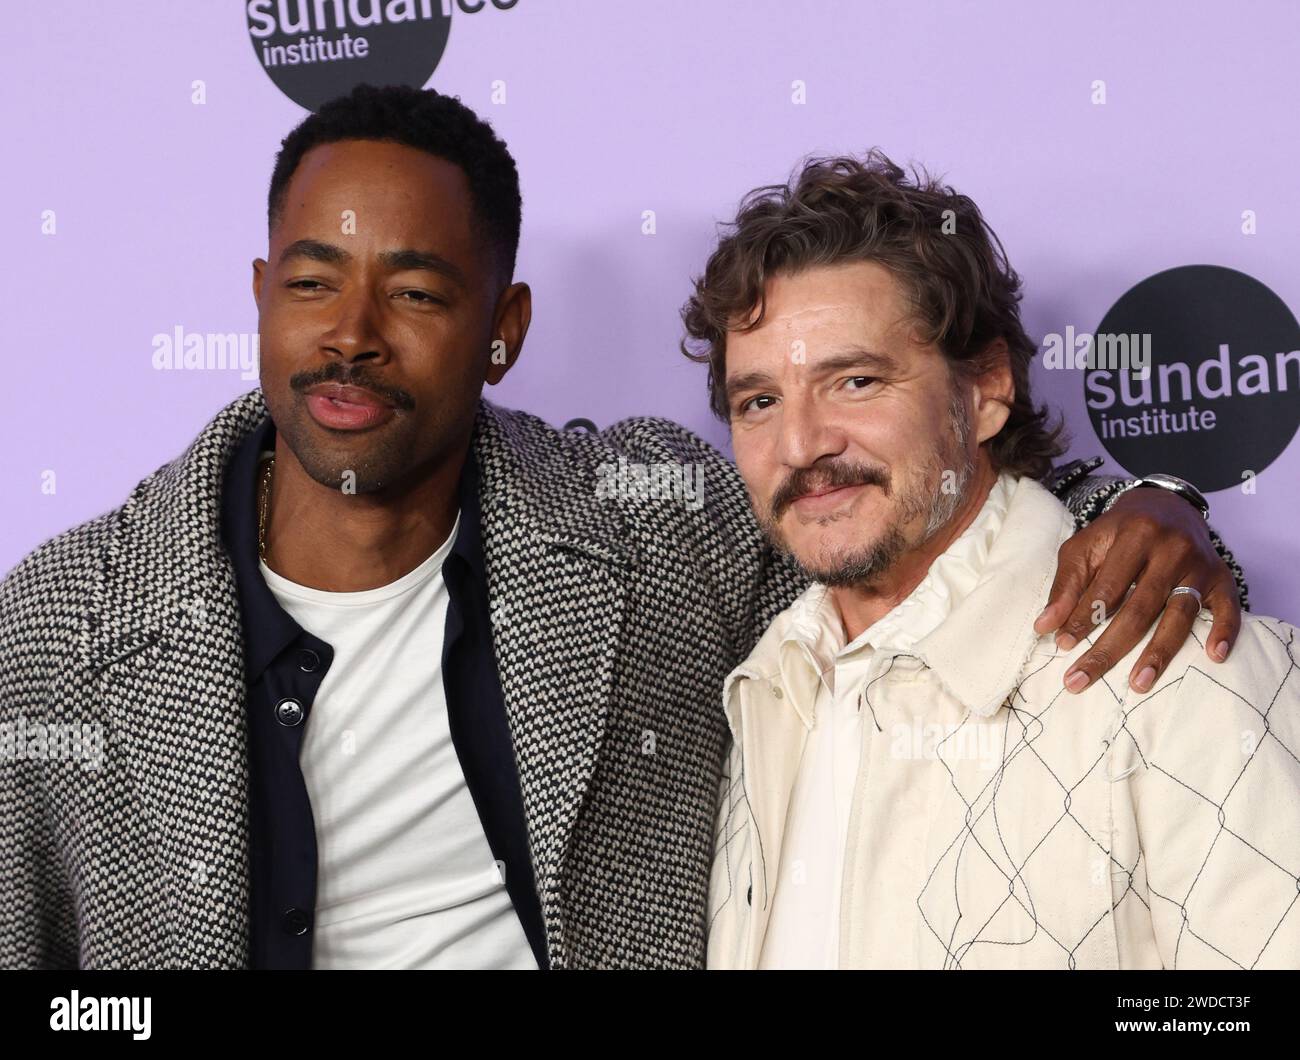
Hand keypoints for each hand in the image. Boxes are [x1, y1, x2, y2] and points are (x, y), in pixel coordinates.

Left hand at [1033, 486, 1240, 693]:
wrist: (1167, 504)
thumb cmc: (1118, 533)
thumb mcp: (1086, 547)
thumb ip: (1066, 585)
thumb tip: (1044, 626)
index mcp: (1133, 535)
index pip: (1106, 586)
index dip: (1083, 617)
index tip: (1062, 645)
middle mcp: (1171, 548)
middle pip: (1139, 608)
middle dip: (1109, 648)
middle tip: (1081, 680)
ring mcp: (1199, 564)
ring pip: (1179, 614)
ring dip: (1159, 652)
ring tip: (1138, 683)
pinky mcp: (1222, 577)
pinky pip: (1229, 607)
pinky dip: (1224, 631)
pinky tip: (1215, 657)